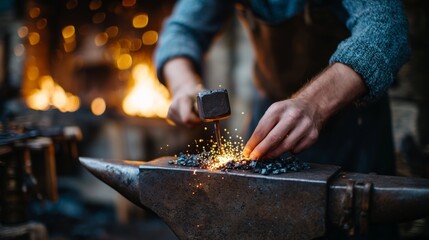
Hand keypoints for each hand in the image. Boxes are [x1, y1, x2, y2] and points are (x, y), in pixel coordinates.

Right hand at [163, 57, 204, 126]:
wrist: (183, 89)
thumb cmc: (196, 92)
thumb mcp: (204, 94)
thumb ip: (209, 103)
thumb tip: (216, 114)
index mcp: (182, 100)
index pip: (188, 119)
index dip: (198, 120)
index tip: (203, 115)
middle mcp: (174, 106)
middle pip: (188, 124)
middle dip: (197, 121)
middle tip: (200, 113)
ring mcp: (170, 112)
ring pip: (186, 125)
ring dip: (193, 122)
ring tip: (194, 111)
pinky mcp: (169, 116)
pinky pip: (182, 125)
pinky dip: (188, 122)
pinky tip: (188, 113)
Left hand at [243, 63, 365, 158]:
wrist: (312, 105)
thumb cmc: (287, 111)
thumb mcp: (274, 112)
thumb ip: (263, 128)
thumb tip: (252, 148)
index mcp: (278, 109)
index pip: (262, 130)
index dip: (252, 144)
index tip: (246, 153)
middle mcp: (292, 116)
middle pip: (273, 139)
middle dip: (261, 152)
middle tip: (253, 159)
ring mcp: (304, 126)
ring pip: (285, 147)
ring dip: (273, 154)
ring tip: (266, 157)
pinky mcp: (313, 136)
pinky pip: (297, 150)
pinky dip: (290, 151)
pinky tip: (288, 145)